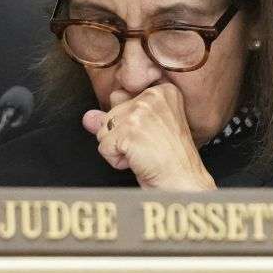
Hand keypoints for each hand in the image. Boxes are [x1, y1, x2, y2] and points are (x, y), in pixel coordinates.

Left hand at [82, 84, 216, 190]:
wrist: (183, 181)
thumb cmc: (170, 159)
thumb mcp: (143, 131)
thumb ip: (116, 118)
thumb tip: (89, 117)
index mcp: (162, 91)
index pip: (120, 98)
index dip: (129, 124)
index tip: (152, 134)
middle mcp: (152, 96)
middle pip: (110, 115)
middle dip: (121, 136)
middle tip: (147, 146)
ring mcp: (140, 112)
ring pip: (103, 130)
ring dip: (118, 148)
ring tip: (143, 153)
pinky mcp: (129, 131)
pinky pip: (104, 147)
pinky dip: (116, 160)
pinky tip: (137, 160)